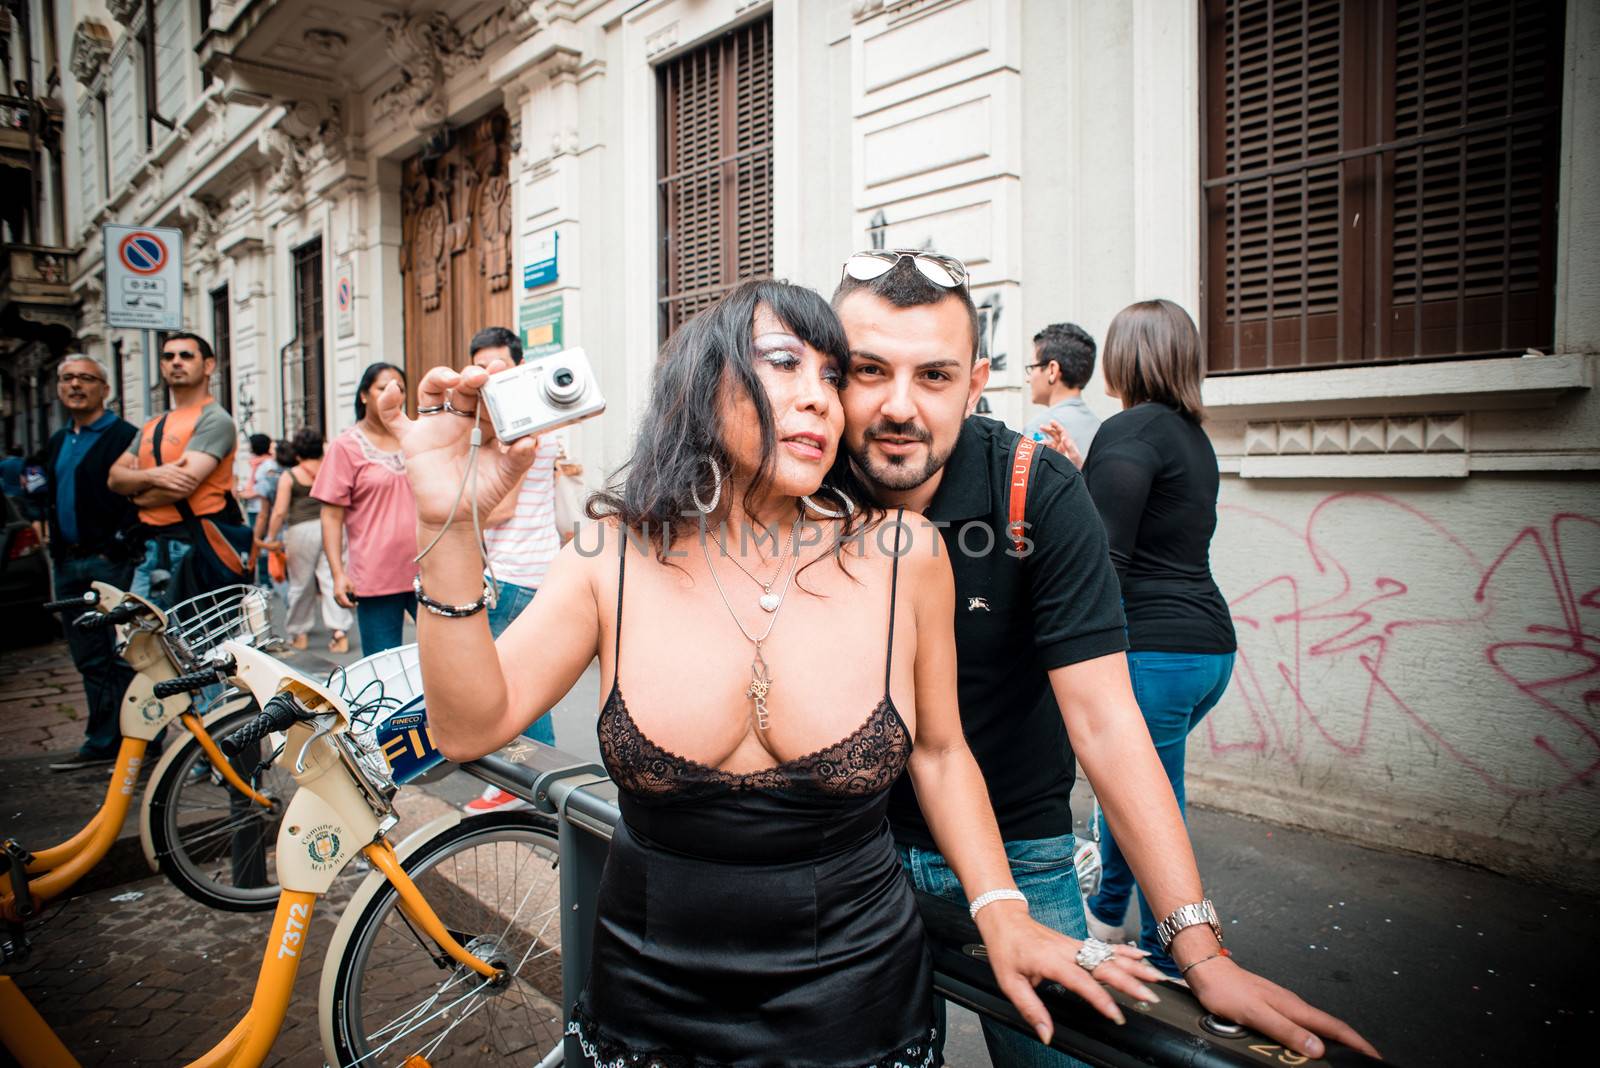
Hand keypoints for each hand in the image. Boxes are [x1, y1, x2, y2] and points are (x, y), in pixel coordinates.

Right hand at [147, 462, 201, 494]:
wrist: (148, 475)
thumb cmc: (160, 470)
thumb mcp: (169, 465)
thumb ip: (178, 463)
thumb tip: (186, 458)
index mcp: (172, 467)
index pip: (184, 472)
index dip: (191, 476)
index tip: (197, 479)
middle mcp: (170, 472)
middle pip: (183, 477)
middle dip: (190, 482)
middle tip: (196, 485)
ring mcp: (166, 477)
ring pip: (179, 482)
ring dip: (186, 486)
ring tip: (192, 489)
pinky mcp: (163, 483)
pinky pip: (172, 486)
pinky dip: (178, 488)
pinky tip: (183, 491)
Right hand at [333, 573, 356, 608]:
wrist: (338, 576)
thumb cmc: (345, 579)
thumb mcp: (352, 585)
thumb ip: (354, 592)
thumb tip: (355, 598)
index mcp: (340, 593)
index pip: (346, 603)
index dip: (352, 605)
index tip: (357, 603)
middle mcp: (336, 596)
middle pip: (343, 605)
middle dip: (350, 606)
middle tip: (355, 604)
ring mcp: (335, 596)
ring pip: (341, 604)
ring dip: (347, 605)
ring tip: (352, 603)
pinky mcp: (335, 595)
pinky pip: (339, 602)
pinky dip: (344, 603)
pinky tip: (349, 601)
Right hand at [376, 363, 536, 533]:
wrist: (455, 516)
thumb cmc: (481, 493)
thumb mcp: (506, 476)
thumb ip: (520, 458)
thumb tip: (532, 441)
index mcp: (484, 424)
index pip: (489, 394)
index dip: (495, 381)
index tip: (502, 368)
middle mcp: (460, 420)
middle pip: (463, 386)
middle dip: (472, 376)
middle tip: (483, 375)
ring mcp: (435, 426)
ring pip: (433, 390)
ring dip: (440, 377)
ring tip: (452, 378)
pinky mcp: (413, 439)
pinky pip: (394, 418)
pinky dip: (388, 403)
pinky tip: (392, 390)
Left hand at [976, 902, 1165, 1042]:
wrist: (1006, 920)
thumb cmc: (1006, 950)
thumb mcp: (1010, 983)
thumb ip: (1031, 1010)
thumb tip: (1046, 1034)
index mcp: (1052, 961)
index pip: (1082, 982)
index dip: (1101, 999)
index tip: (1116, 1014)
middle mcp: (1068, 951)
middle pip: (1105, 967)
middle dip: (1130, 983)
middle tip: (1150, 998)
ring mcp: (1076, 946)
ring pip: (1110, 956)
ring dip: (1135, 967)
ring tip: (1157, 978)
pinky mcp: (1078, 944)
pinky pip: (1106, 948)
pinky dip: (1126, 953)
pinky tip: (1142, 957)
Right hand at [1038, 421, 1082, 467]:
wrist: (1073, 475)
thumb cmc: (1076, 466)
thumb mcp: (1074, 456)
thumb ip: (1070, 446)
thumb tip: (1064, 437)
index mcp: (1068, 442)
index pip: (1062, 432)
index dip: (1056, 426)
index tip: (1051, 421)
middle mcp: (1062, 445)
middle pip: (1054, 434)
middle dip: (1048, 430)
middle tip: (1041, 427)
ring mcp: (1057, 450)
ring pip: (1049, 442)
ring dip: (1044, 440)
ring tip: (1040, 443)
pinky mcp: (1053, 456)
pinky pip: (1047, 449)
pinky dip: (1043, 448)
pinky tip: (1040, 449)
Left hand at [1186, 955, 1379, 1059]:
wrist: (1207, 970)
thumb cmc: (1226, 990)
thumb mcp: (1256, 1014)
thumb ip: (1286, 1031)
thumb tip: (1317, 1048)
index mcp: (1293, 1007)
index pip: (1334, 1027)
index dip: (1356, 1043)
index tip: (1373, 1056)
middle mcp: (1292, 1004)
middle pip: (1330, 1026)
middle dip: (1351, 1043)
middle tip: (1365, 1059)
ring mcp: (1283, 1003)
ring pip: (1316, 1024)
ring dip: (1334, 1039)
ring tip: (1345, 1054)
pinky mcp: (1273, 1005)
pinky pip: (1301, 1022)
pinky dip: (1314, 1034)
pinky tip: (1310, 1041)